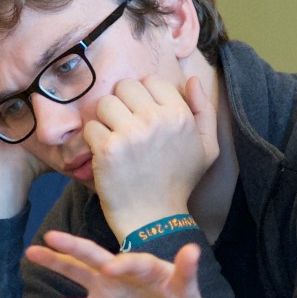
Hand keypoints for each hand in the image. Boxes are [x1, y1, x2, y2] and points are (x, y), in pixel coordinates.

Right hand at [19, 231, 205, 297]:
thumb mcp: (188, 289)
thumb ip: (186, 271)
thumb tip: (193, 250)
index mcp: (141, 264)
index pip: (132, 261)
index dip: (124, 264)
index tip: (112, 268)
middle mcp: (117, 270)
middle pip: (92, 255)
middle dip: (72, 247)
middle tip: (51, 236)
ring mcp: (104, 289)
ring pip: (75, 273)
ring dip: (54, 263)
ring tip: (31, 252)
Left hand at [86, 75, 217, 238]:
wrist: (154, 218)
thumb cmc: (179, 182)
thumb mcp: (206, 148)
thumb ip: (203, 111)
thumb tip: (192, 79)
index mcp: (180, 115)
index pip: (151, 80)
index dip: (143, 97)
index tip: (142, 116)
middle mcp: (156, 120)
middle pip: (125, 86)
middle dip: (122, 104)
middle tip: (125, 126)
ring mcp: (131, 133)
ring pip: (104, 103)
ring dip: (105, 120)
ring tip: (114, 139)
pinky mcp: (108, 148)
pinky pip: (90, 126)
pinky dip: (93, 140)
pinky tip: (105, 155)